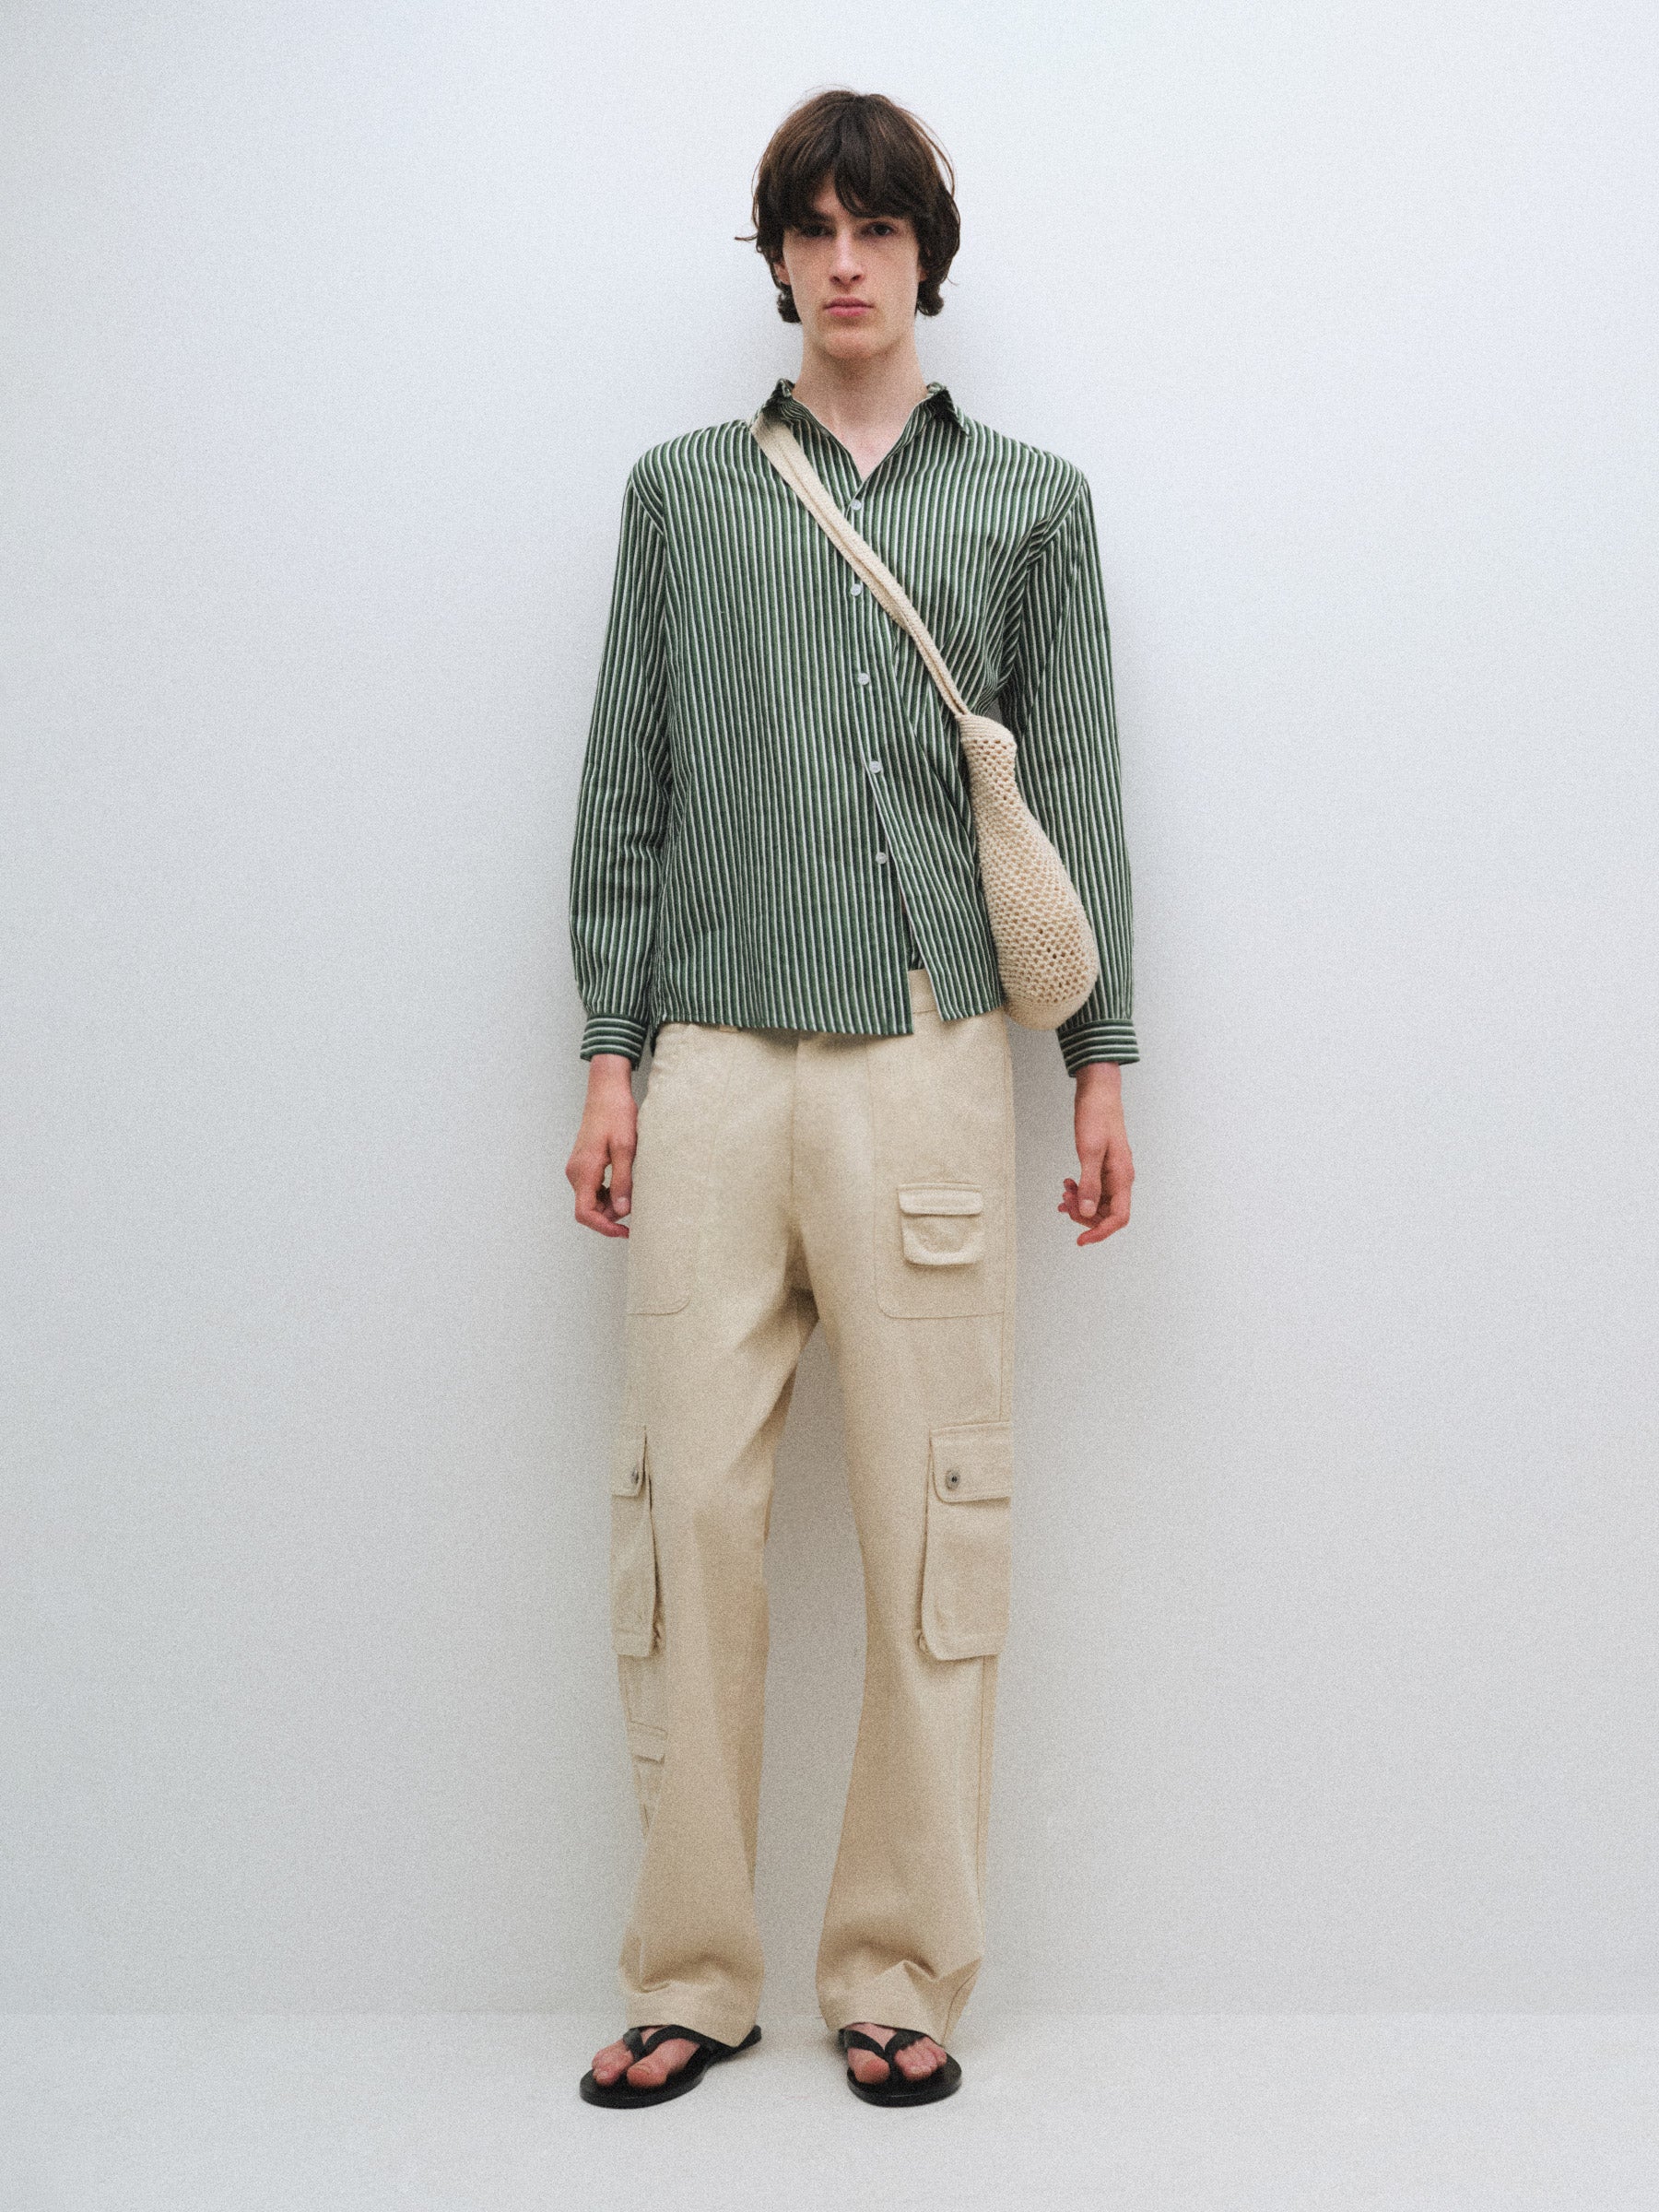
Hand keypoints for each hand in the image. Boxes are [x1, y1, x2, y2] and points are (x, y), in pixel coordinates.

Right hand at [567, 1053, 638, 1237]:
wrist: (606, 1091)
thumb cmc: (617, 1115)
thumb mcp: (626, 1149)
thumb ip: (623, 1181)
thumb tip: (622, 1210)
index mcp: (584, 1171)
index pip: (585, 1213)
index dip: (604, 1228)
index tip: (625, 1232)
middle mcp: (575, 1172)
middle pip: (588, 1210)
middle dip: (610, 1217)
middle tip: (636, 1211)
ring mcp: (577, 1168)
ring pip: (590, 1200)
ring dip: (610, 1205)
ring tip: (633, 1194)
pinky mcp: (583, 1164)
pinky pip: (592, 1189)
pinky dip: (607, 1194)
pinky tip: (624, 1185)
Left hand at [1059, 1060, 1132, 1245]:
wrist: (1098, 1093)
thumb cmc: (1097, 1116)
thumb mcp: (1089, 1150)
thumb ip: (1090, 1183)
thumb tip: (1087, 1212)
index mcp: (1123, 1177)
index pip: (1119, 1218)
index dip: (1100, 1232)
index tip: (1081, 1240)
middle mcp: (1121, 1178)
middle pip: (1107, 1214)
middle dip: (1084, 1215)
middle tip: (1065, 1202)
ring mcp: (1113, 1174)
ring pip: (1098, 1203)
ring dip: (1081, 1204)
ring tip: (1064, 1192)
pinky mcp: (1104, 1167)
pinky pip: (1094, 1190)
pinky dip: (1080, 1192)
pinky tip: (1068, 1185)